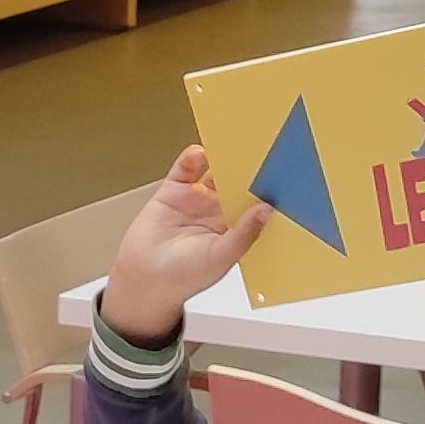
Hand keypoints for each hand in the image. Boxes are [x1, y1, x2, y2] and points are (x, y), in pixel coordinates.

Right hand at [95, 144, 268, 345]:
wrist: (144, 277)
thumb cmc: (184, 276)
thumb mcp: (221, 257)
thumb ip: (245, 233)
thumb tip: (266, 211)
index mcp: (234, 229)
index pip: (255, 204)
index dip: (266, 191)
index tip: (280, 177)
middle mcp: (217, 212)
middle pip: (238, 182)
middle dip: (248, 169)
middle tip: (261, 153)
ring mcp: (196, 199)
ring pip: (214, 171)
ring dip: (223, 159)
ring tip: (234, 146)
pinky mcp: (174, 190)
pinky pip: (186, 167)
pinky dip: (193, 157)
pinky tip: (201, 153)